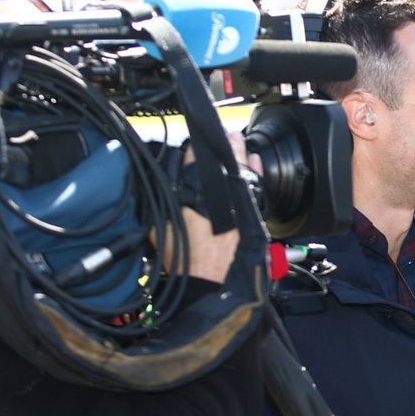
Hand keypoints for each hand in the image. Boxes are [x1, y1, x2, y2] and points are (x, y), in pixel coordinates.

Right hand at [171, 131, 252, 284]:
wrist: (204, 282)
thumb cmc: (181, 259)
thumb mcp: (159, 227)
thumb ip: (163, 200)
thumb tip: (164, 180)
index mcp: (194, 200)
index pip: (194, 164)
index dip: (194, 150)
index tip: (194, 140)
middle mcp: (219, 203)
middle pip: (222, 165)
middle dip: (223, 146)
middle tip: (224, 132)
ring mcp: (237, 211)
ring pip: (239, 176)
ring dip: (239, 156)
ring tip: (238, 141)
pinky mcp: (248, 220)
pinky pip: (254, 191)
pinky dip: (254, 175)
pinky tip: (255, 162)